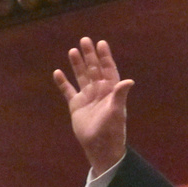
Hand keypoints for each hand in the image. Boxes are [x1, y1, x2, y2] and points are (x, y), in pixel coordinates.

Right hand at [53, 37, 133, 175]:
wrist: (99, 146)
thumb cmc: (112, 129)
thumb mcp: (117, 111)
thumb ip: (120, 95)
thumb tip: (129, 81)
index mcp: (111, 90)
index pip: (108, 69)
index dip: (105, 57)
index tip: (101, 43)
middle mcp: (99, 91)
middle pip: (93, 69)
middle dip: (90, 55)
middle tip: (85, 40)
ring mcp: (87, 97)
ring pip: (81, 77)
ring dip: (77, 64)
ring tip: (72, 51)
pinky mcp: (76, 106)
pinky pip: (68, 91)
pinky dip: (63, 82)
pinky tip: (57, 72)